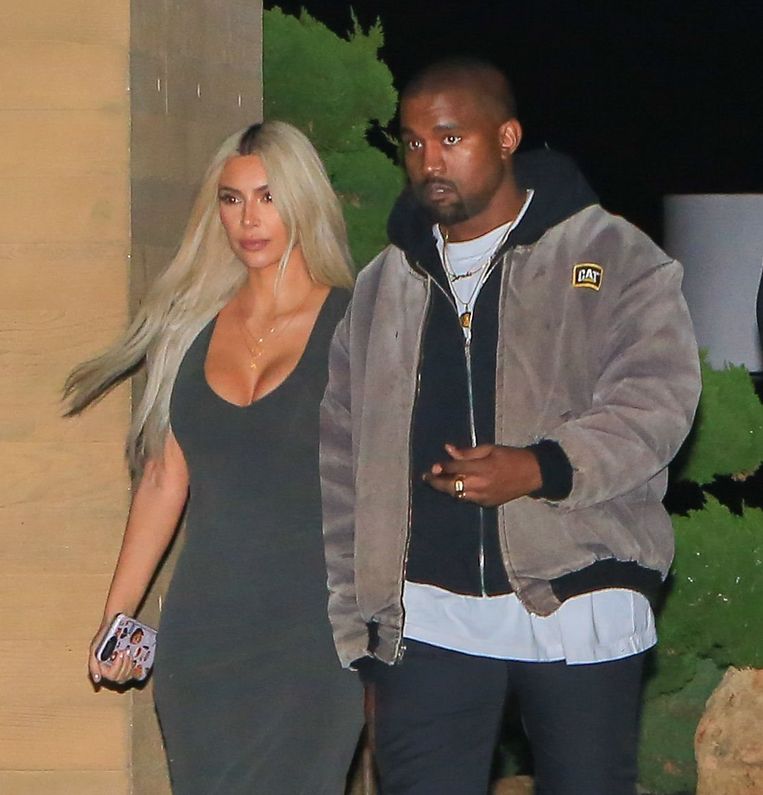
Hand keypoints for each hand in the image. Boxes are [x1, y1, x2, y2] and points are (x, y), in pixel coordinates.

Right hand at [88, 619, 140, 686]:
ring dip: (130, 665)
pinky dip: (136, 667)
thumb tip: (97, 680)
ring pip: (127, 676)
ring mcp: (121, 667)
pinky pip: (134, 672)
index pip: (111, 676)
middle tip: (126, 652)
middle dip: (125, 665)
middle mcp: (112, 670)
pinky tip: (136, 657)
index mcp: (103, 668)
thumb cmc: (104, 635)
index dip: (117, 667)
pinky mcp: (130, 663)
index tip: (120, 653)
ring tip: (129, 653)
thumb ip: (93, 665)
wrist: (116, 623)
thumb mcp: (95, 648)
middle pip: (120, 678)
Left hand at [422, 443, 541, 506]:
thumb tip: (448, 449)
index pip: (456, 468)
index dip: (442, 468)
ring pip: (458, 495)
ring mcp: (484, 496)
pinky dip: (460, 493)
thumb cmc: (511, 457)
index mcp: (482, 468)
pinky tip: (455, 488)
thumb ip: (468, 452)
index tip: (432, 467)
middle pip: (452, 486)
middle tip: (427, 478)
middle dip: (438, 482)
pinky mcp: (488, 504)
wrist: (533, 474)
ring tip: (437, 483)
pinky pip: (469, 499)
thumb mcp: (489, 449)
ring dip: (447, 489)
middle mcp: (481, 484)